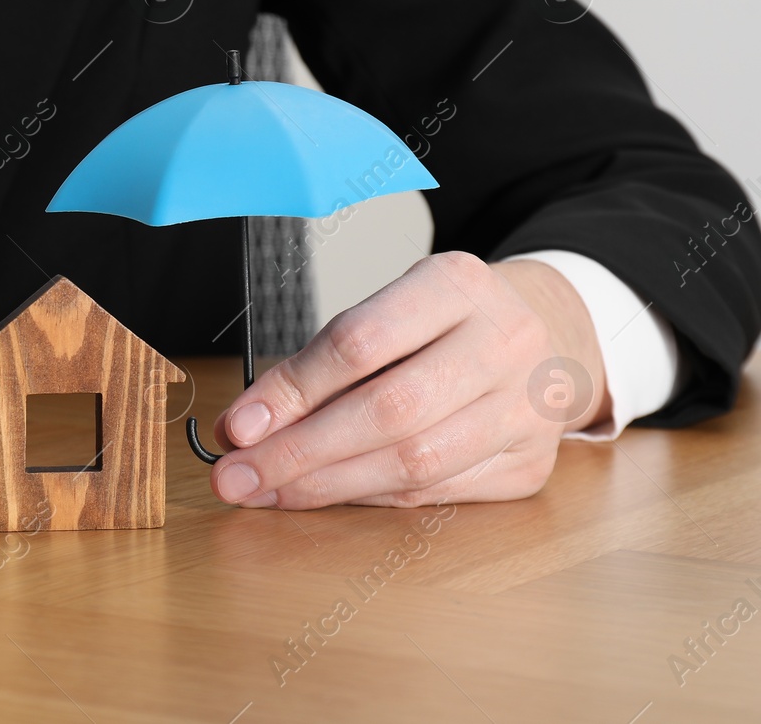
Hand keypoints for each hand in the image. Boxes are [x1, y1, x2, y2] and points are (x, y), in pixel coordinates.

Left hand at [209, 252, 608, 508]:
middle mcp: (504, 342)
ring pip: (416, 463)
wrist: (546, 332)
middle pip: (390, 411)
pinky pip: (437, 492)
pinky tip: (325, 496)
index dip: (292, 391)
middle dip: (300, 453)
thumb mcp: (385, 310)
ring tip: (267, 492)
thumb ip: (317, 364)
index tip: (237, 427)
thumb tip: (242, 428)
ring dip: (328, 486)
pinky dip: (371, 497)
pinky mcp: (531, 462)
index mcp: (458, 285)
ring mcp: (528, 408)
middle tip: (236, 477)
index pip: (361, 342)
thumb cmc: (441, 323)